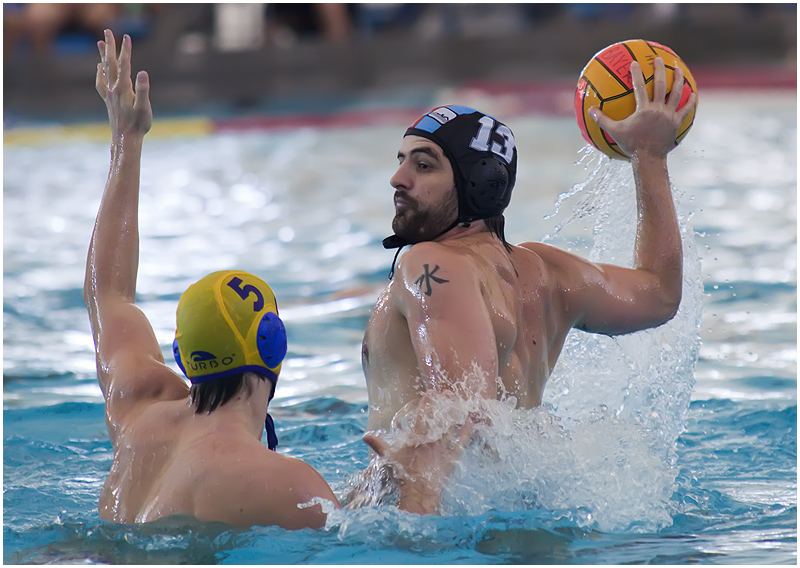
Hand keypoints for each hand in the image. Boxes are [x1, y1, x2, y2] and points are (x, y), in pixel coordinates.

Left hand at [96, 30, 151, 139]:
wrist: (125, 139)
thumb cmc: (138, 125)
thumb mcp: (145, 108)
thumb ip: (143, 90)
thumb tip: (143, 73)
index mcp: (123, 88)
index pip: (125, 65)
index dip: (126, 50)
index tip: (126, 36)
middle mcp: (114, 88)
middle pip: (111, 63)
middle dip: (110, 47)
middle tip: (107, 32)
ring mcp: (109, 94)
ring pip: (104, 70)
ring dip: (103, 56)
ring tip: (99, 43)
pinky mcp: (109, 100)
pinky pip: (101, 82)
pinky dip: (100, 72)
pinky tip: (100, 68)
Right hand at [363, 391, 473, 513]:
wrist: (419, 495)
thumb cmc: (403, 475)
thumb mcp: (389, 458)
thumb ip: (378, 444)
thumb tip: (364, 436)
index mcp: (417, 438)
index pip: (422, 416)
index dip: (426, 402)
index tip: (430, 392)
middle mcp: (432, 441)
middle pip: (439, 418)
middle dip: (444, 404)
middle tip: (447, 392)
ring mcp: (443, 449)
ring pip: (451, 426)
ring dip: (454, 413)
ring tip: (458, 400)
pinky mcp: (452, 458)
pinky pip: (461, 442)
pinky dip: (466, 432)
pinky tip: (471, 422)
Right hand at [589, 57, 695, 159]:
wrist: (649, 158)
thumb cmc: (631, 145)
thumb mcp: (615, 132)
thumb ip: (602, 120)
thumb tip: (590, 111)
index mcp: (643, 110)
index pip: (639, 87)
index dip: (636, 74)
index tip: (634, 63)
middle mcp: (658, 110)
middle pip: (660, 85)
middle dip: (659, 70)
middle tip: (657, 59)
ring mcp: (669, 116)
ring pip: (676, 93)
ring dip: (677, 79)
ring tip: (678, 69)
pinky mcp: (676, 122)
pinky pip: (685, 109)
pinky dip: (689, 101)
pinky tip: (693, 93)